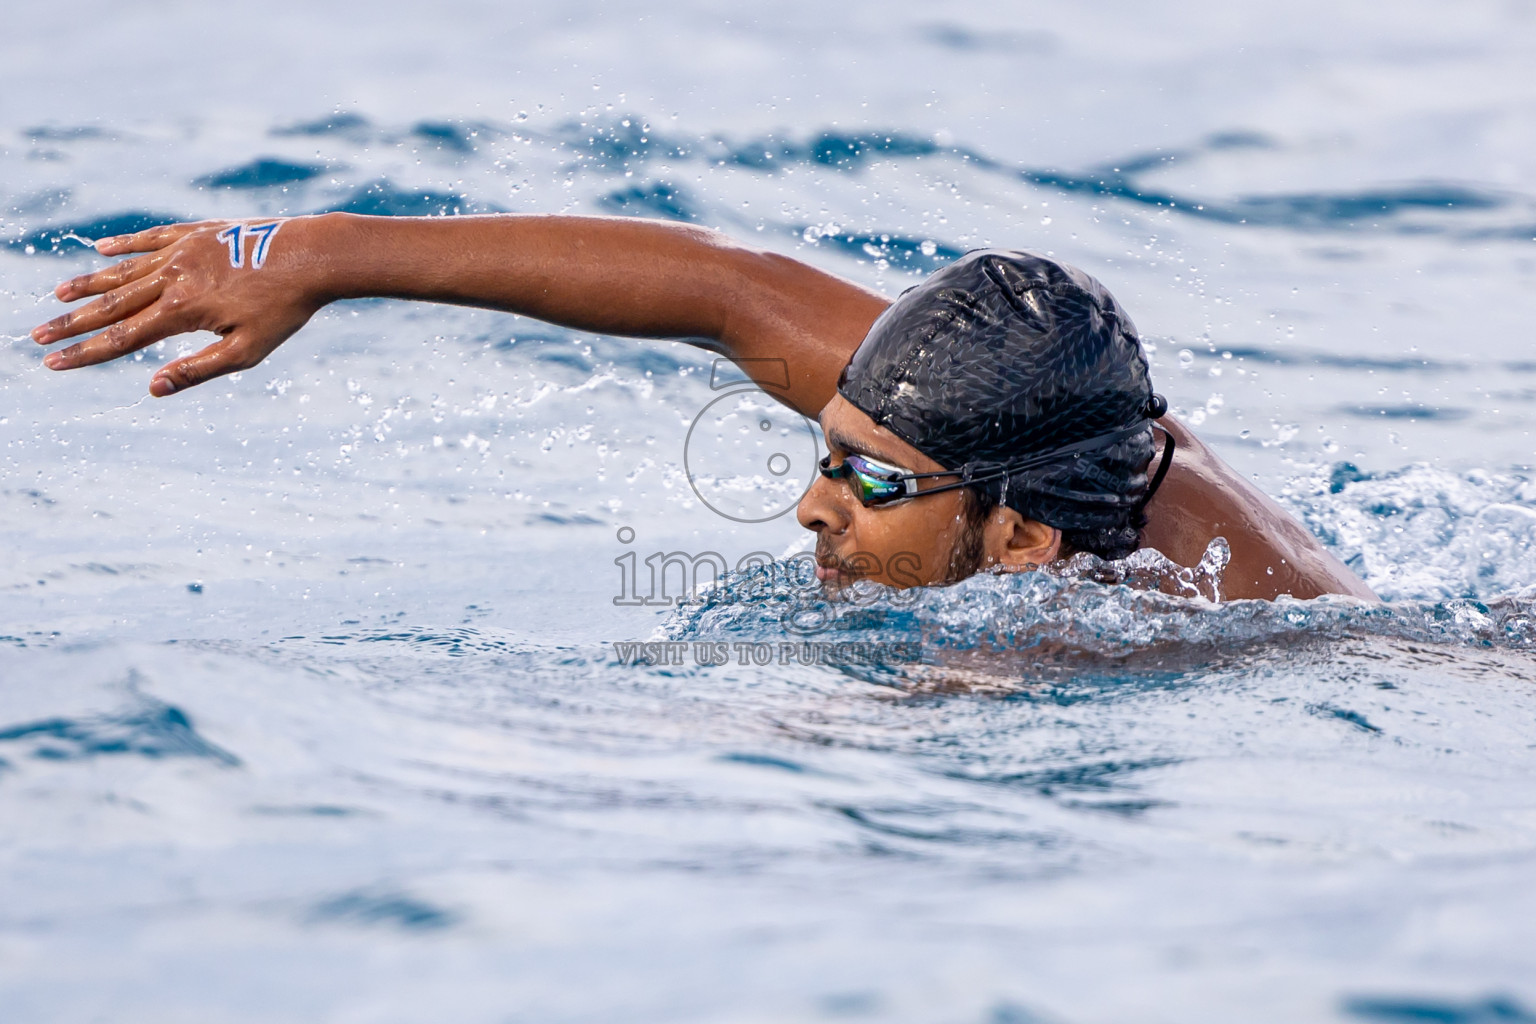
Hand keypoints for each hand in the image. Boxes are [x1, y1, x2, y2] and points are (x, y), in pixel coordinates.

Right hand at [31, 217, 325, 396]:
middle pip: (111, 304)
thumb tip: (153, 389)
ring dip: (89, 284)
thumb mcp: (246, 351)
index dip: (84, 353)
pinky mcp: (197, 233)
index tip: (52, 363)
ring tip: (59, 295)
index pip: (121, 338)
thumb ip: (198, 369)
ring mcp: (182, 251)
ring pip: (124, 270)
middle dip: (72, 323)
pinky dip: (123, 246)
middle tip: (37, 336)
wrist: (312, 255)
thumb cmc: (284, 309)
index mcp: (182, 310)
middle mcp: (173, 277)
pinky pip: (150, 238)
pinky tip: (102, 250)